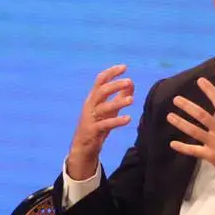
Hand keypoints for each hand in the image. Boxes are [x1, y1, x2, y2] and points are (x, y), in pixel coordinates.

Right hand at [67, 64, 134, 179]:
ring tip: (132, 100)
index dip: (111, 72)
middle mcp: (90, 105)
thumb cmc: (97, 125)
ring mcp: (90, 118)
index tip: (124, 67)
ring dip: (118, 102)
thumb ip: (119, 96)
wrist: (83, 147)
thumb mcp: (109, 109)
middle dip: (114, 85)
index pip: (100, 80)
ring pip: (103, 107)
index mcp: (93, 98)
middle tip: (129, 81)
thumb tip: (131, 83)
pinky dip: (117, 121)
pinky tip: (128, 119)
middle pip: (101, 91)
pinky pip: (105, 124)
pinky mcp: (93, 131)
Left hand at [167, 78, 214, 200]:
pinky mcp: (210, 155)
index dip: (209, 90)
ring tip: (169, 116)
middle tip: (176, 99)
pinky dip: (183, 148)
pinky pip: (194, 151)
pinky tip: (172, 144)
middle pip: (201, 115)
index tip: (200, 81)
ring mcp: (214, 143)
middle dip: (187, 106)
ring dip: (180, 123)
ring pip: (194, 131)